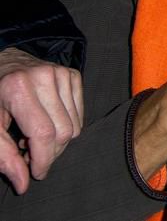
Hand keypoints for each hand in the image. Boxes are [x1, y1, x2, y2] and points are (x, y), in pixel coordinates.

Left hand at [0, 48, 82, 193]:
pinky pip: (80, 113)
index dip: (42, 160)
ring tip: (35, 136)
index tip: (35, 174)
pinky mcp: (73, 74)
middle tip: (30, 155)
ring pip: (75, 125)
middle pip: (63, 132)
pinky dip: (66, 126)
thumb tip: (23, 184)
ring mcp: (62, 73)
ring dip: (57, 141)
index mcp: (18, 88)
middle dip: (50, 153)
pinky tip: (47, 122)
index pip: (43, 134)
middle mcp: (44, 76)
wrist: (0, 62)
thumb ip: (4, 155)